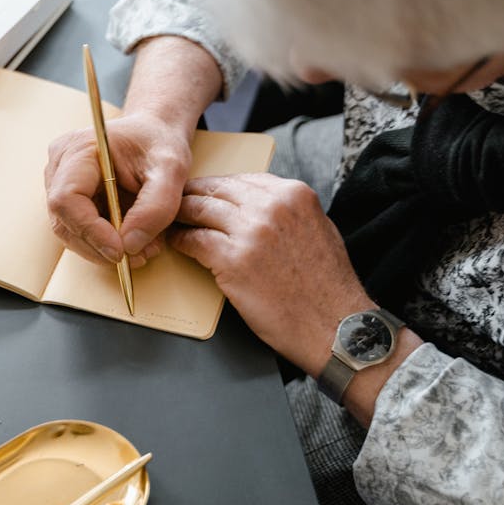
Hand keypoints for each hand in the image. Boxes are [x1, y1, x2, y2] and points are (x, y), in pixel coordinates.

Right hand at [44, 111, 193, 266]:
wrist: (153, 132)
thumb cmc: (159, 143)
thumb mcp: (171, 170)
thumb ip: (155, 207)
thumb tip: (129, 246)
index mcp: (79, 149)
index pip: (66, 200)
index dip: (90, 231)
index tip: (121, 251)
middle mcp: (60, 164)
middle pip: (64, 220)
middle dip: (99, 246)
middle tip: (138, 256)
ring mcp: (58, 180)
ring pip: (69, 229)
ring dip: (101, 248)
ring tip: (140, 249)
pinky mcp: (67, 194)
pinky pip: (77, 227)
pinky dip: (102, 241)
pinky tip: (130, 239)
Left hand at [168, 173, 375, 373]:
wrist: (334, 326)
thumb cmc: (327, 286)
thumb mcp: (319, 229)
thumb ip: (288, 210)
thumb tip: (257, 202)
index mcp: (294, 194)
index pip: (241, 178)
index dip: (216, 187)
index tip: (202, 192)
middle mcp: (272, 206)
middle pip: (216, 190)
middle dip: (191, 195)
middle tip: (175, 202)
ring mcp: (251, 231)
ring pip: (199, 210)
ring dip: (180, 215)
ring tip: (169, 221)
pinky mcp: (232, 259)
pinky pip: (194, 240)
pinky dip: (181, 241)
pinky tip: (177, 243)